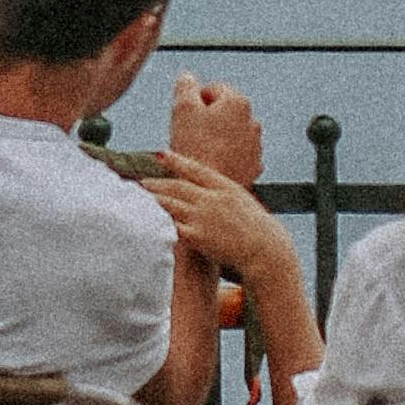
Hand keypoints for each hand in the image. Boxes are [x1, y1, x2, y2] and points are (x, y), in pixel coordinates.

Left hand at [148, 153, 305, 309]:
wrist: (265, 250)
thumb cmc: (256, 228)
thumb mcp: (242, 201)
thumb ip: (222, 193)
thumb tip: (206, 189)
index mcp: (224, 187)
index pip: (195, 169)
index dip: (176, 161)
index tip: (160, 154)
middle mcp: (212, 198)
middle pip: (177, 186)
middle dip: (157, 183)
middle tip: (140, 182)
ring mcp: (203, 217)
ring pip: (171, 204)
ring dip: (153, 200)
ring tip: (138, 198)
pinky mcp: (197, 236)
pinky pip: (172, 226)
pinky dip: (160, 221)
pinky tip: (148, 220)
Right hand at [167, 75, 263, 186]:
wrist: (208, 188)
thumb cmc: (195, 149)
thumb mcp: (182, 108)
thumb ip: (185, 85)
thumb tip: (188, 77)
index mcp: (237, 102)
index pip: (213, 89)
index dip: (195, 101)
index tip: (186, 117)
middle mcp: (252, 121)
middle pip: (223, 112)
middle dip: (206, 120)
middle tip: (190, 135)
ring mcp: (255, 146)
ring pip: (230, 135)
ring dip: (217, 139)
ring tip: (200, 152)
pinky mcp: (252, 167)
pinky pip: (236, 156)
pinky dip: (225, 157)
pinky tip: (212, 164)